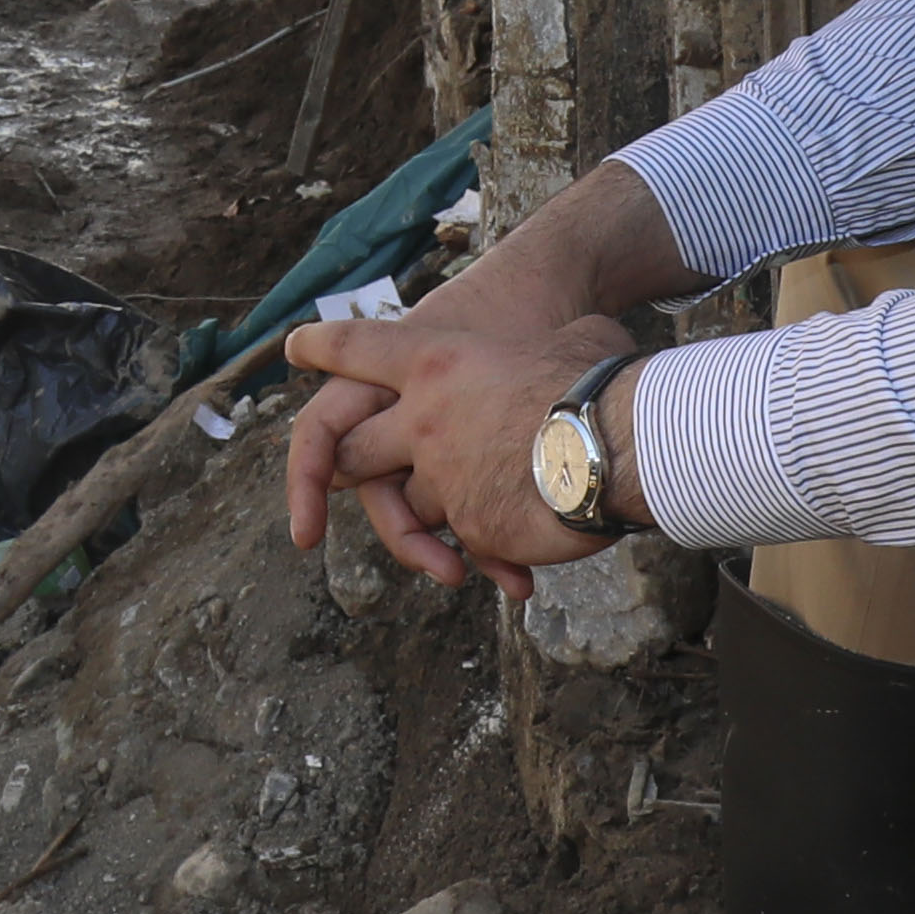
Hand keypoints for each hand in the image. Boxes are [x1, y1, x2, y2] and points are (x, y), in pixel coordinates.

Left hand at [276, 308, 631, 599]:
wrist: (619, 441)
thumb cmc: (601, 379)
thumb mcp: (566, 338)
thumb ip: (538, 353)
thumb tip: (575, 347)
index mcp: (438, 360)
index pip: (357, 347)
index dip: (322, 348)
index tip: (294, 348)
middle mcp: (422, 419)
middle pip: (349, 451)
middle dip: (339, 475)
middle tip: (337, 487)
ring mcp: (440, 477)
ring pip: (408, 506)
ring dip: (428, 522)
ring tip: (462, 542)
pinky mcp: (469, 527)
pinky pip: (462, 545)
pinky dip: (486, 559)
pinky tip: (518, 575)